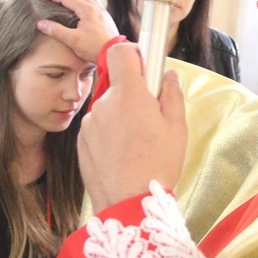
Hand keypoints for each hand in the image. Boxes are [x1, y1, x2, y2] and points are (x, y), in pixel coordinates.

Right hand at [35, 0, 118, 62]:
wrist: (115, 53)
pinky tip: (81, 0)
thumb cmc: (95, 48)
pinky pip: (92, 0)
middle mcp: (95, 7)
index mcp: (87, 10)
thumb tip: (41, 23)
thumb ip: (57, 31)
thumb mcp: (73, 41)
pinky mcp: (104, 16)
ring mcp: (101, 11)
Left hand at [78, 43, 186, 211]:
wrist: (129, 205)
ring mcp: (90, 122)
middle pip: (118, 84)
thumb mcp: (177, 128)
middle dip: (133, 94)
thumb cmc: (157, 166)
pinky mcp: (81, 140)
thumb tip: (168, 76)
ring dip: (120, 115)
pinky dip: (109, 133)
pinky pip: (98, 126)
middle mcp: (104, 103)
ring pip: (108, 107)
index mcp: (129, 94)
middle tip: (150, 118)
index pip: (121, 52)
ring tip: (136, 143)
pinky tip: (122, 154)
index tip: (146, 66)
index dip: (134, 54)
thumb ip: (172, 94)